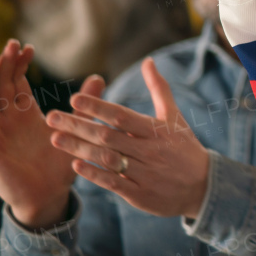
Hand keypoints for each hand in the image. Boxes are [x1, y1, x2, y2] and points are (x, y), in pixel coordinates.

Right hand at [0, 40, 105, 229]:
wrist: (48, 196)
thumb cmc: (60, 165)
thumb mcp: (76, 129)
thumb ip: (86, 105)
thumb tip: (99, 77)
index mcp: (25, 115)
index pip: (17, 84)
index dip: (19, 65)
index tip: (27, 46)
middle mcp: (7, 121)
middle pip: (0, 86)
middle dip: (3, 65)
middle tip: (10, 43)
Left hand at [46, 58, 210, 219]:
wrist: (203, 185)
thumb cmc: (184, 146)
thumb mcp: (174, 116)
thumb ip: (159, 88)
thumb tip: (147, 61)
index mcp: (156, 130)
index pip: (121, 116)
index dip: (97, 107)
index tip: (73, 98)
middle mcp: (149, 150)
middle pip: (108, 136)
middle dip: (78, 126)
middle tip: (51, 118)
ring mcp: (144, 173)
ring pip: (106, 159)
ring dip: (79, 149)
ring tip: (55, 139)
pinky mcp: (139, 194)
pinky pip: (112, 183)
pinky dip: (93, 174)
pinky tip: (75, 165)